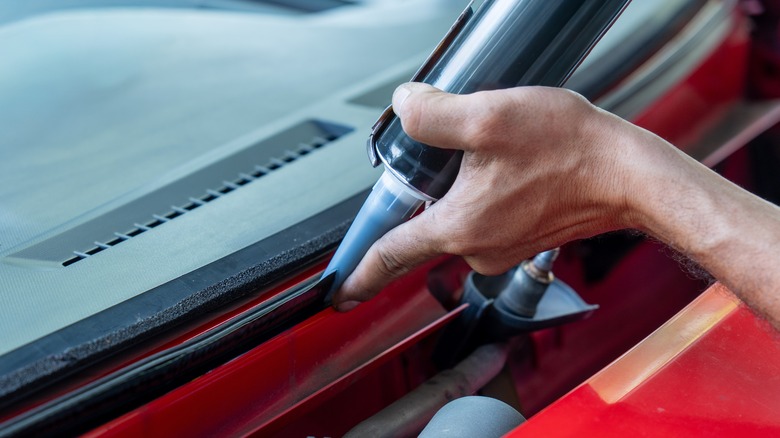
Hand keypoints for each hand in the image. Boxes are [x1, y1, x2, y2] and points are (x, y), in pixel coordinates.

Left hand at [332, 82, 649, 309]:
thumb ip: (432, 115)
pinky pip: (484, 217)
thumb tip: (404, 107)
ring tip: (494, 153)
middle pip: (423, 222)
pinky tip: (510, 167)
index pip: (391, 256)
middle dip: (426, 188)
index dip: (359, 273)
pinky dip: (483, 193)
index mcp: (459, 227)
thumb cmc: (570, 150)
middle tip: (451, 151)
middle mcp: (477, 249)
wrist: (628, 175)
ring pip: (457, 215)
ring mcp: (501, 248)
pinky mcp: (522, 239)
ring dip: (460, 186)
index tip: (339, 292)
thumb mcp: (490, 117)